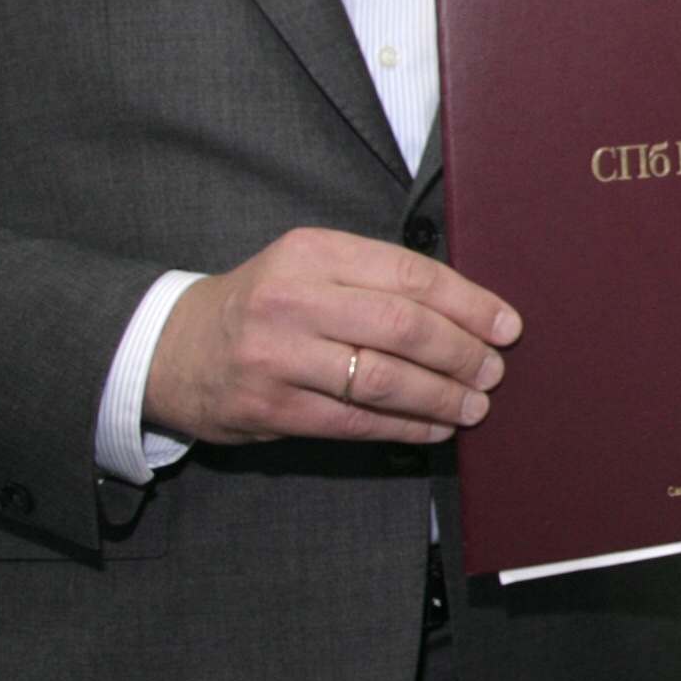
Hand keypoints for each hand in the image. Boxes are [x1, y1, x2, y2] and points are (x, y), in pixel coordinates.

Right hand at [146, 226, 519, 446]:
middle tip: (493, 371)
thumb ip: (373, 280)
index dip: (468, 303)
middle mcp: (292, 299)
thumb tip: (467, 313)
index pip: (409, 274)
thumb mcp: (307, 267)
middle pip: (403, 327)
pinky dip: (405, 427)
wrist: (174, 348)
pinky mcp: (270, 407)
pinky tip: (434, 428)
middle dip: (462, 353)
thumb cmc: (262, 305)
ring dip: (441, 396)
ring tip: (475, 405)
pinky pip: (355, 421)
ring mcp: (277, 355)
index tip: (506, 325)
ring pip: (383, 378)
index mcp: (311, 252)